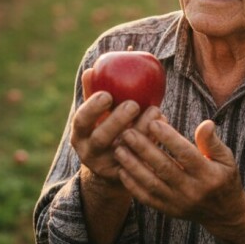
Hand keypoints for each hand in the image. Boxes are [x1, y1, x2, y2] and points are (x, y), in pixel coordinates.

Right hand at [71, 67, 164, 184]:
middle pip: (101, 138)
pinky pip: (142, 159)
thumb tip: (94, 67)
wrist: (110, 168)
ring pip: (125, 150)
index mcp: (80, 134)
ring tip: (155, 110)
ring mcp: (109, 166)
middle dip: (117, 121)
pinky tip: (164, 126)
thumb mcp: (96, 116)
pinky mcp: (128, 176)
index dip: (92, 108)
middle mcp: (90, 152)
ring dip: (141, 129)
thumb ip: (94, 93)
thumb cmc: (104, 128)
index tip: (107, 94)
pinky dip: (154, 141)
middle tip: (133, 104)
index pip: (81, 120)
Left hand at [114, 119, 244, 226]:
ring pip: (151, 184)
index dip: (169, 138)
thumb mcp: (226, 159)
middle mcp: (192, 190)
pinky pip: (147, 198)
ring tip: (119, 148)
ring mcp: (178, 202)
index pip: (185, 154)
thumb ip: (212, 142)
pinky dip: (132, 185)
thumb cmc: (223, 178)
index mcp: (208, 175)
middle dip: (144, 148)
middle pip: (164, 167)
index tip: (153, 122)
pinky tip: (121, 170)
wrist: (223, 214)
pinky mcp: (168, 210)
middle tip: (127, 132)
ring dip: (133, 166)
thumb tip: (206, 124)